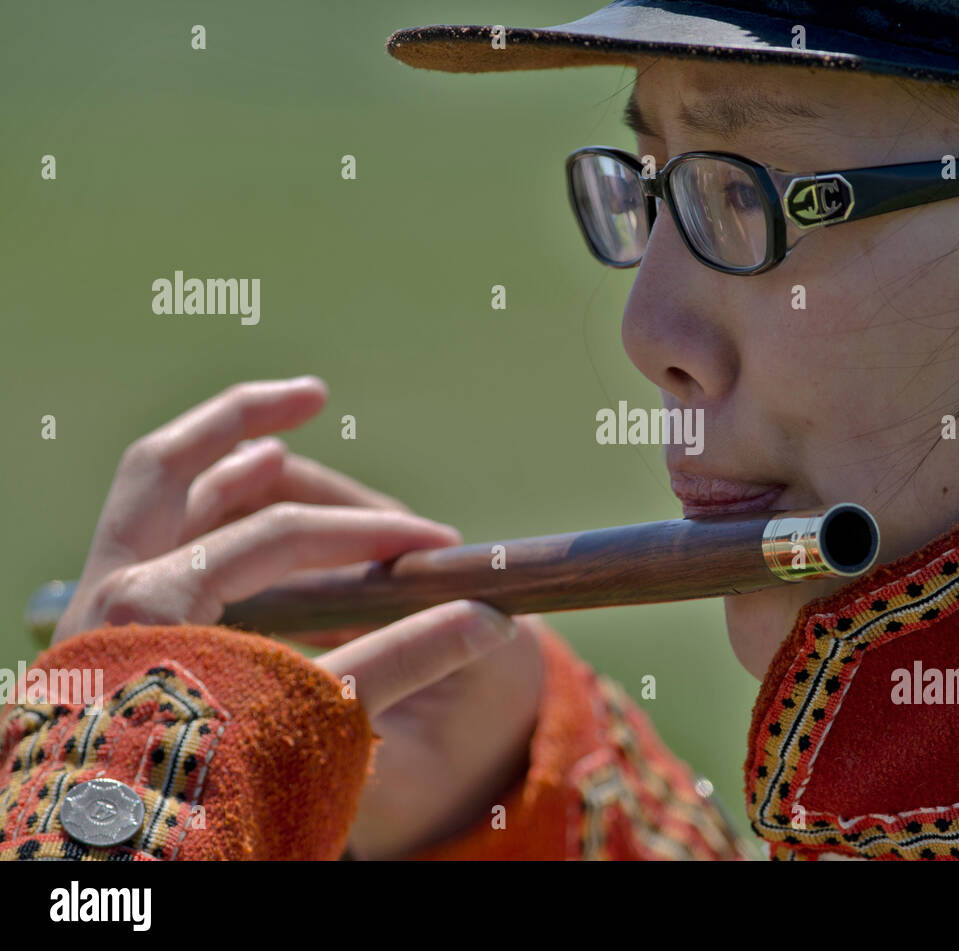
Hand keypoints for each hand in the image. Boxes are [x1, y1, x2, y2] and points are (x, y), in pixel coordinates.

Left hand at [56, 376, 543, 858]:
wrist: (121, 859)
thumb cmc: (212, 787)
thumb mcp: (311, 718)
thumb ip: (399, 659)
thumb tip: (490, 618)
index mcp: (157, 601)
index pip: (277, 533)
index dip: (365, 532)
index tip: (430, 545)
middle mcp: (110, 585)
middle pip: (170, 465)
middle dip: (243, 418)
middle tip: (312, 392)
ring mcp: (96, 602)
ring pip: (146, 494)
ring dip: (213, 453)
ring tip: (276, 438)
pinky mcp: (100, 627)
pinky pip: (142, 533)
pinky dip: (191, 503)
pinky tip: (240, 506)